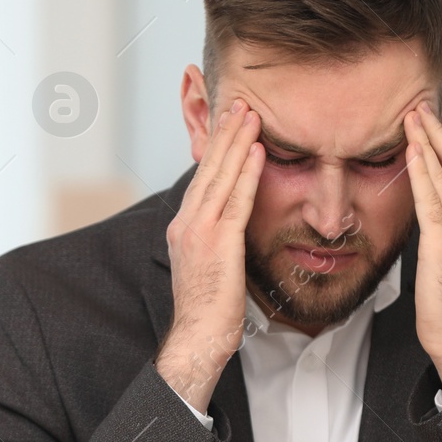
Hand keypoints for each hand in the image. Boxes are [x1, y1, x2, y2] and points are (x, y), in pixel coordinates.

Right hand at [156, 98, 264, 410]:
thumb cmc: (209, 312)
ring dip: (237, 142)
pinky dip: (247, 173)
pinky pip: (236, 200)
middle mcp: (186, 223)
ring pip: (221, 177)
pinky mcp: (217, 243)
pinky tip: (258, 151)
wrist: (198, 338)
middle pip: (208, 169)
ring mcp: (199, 231)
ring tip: (250, 114)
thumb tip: (233, 226)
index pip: (202, 178)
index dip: (216, 148)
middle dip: (224, 134)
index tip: (228, 123)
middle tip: (239, 103)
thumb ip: (218, 240)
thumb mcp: (211, 266)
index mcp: (183, 227)